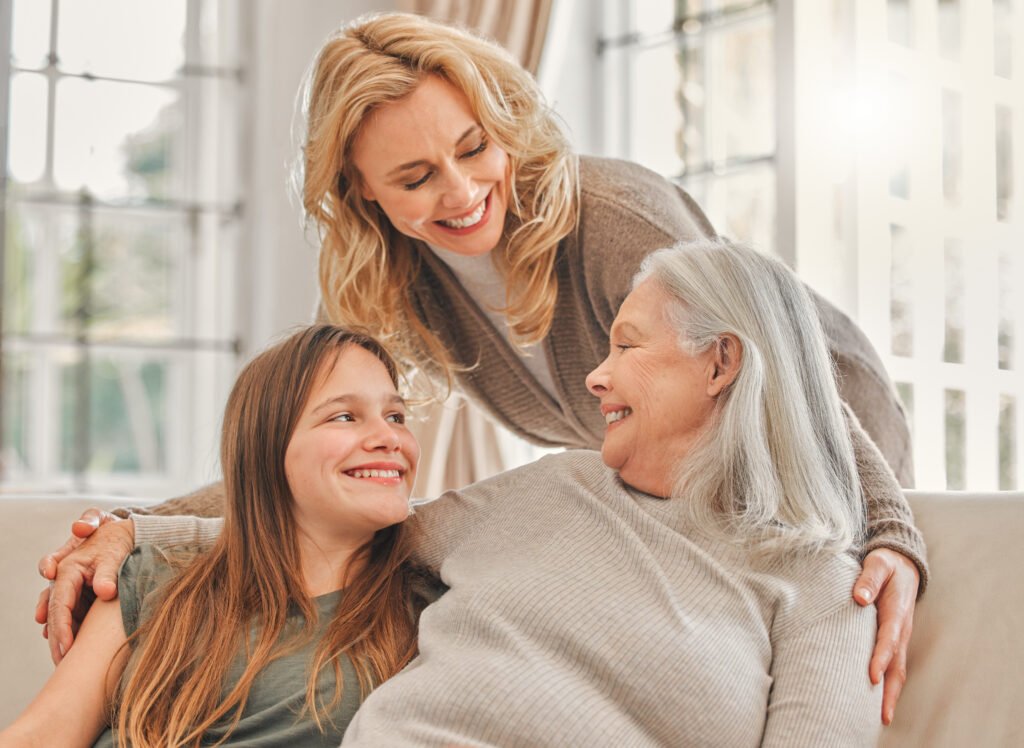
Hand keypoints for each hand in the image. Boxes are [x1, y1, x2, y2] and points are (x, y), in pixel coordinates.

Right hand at [34, 509, 134, 664]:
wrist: (124, 533)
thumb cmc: (118, 542)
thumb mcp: (115, 554)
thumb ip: (108, 572)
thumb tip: (105, 593)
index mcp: (68, 569)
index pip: (61, 604)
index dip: (62, 628)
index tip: (67, 649)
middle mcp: (62, 580)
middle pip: (54, 614)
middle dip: (57, 638)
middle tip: (62, 662)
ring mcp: (69, 588)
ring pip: (59, 616)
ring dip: (60, 637)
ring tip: (63, 660)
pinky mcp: (79, 594)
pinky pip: (71, 615)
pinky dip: (71, 630)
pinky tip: (74, 649)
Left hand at [853, 548, 919, 725]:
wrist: (903, 565)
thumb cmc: (886, 565)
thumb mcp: (878, 563)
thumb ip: (869, 578)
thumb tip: (859, 597)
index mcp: (896, 611)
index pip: (888, 639)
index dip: (880, 658)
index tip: (871, 675)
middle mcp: (900, 629)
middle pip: (896, 664)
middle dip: (889, 690)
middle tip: (880, 715)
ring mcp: (899, 637)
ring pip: (897, 670)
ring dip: (890, 694)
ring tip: (881, 719)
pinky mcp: (894, 640)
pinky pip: (894, 666)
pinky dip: (889, 685)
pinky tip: (878, 702)